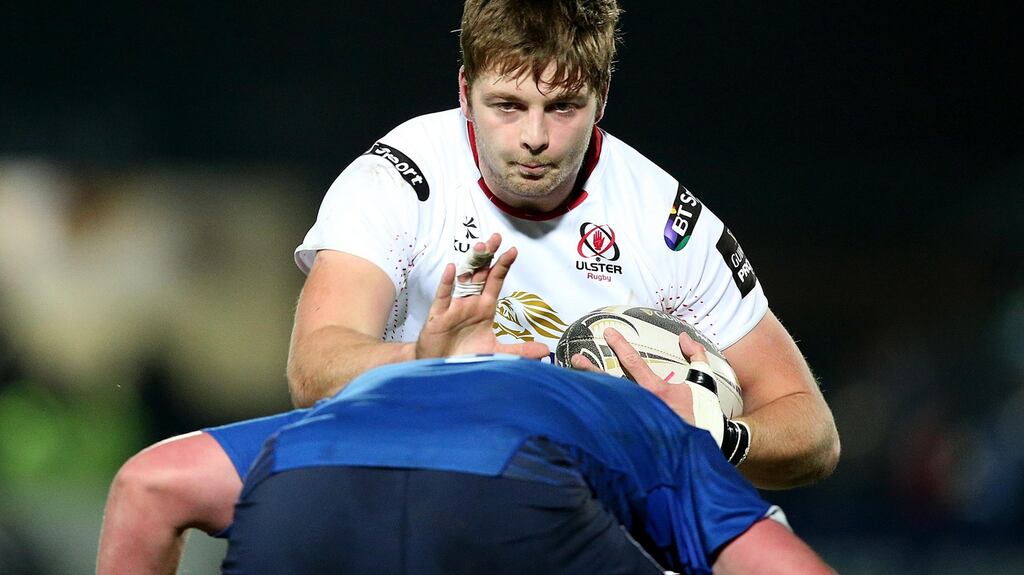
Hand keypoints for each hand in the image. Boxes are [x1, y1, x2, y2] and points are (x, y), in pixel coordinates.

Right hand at [414, 234, 549, 359]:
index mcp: (484, 308)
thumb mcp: (497, 354)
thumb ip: (520, 350)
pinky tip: (451, 268)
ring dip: (471, 264)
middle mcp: (471, 303)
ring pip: (463, 279)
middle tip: (496, 237)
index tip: (513, 250)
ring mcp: (454, 307)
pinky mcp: (439, 316)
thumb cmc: (466, 357)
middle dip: (488, 255)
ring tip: (479, 248)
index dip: (503, 265)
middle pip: (480, 274)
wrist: (441, 368)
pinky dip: (446, 282)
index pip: (496, 281)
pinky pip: (443, 296)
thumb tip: (545, 350)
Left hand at [571, 329, 712, 425]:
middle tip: (576, 359)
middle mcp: (642, 403)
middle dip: (592, 370)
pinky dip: (598, 411)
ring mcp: (636, 418)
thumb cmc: (702, 411)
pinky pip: (612, 418)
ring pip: (609, 400)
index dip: (620, 345)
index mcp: (656, 389)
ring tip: (573, 380)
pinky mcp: (633, 431)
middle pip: (611, 383)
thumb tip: (683, 336)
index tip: (608, 332)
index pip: (633, 362)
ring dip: (591, 390)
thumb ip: (696, 355)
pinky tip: (584, 406)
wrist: (703, 444)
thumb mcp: (703, 380)